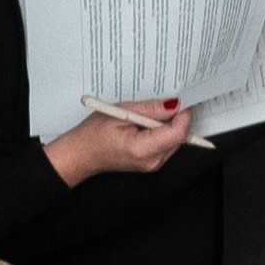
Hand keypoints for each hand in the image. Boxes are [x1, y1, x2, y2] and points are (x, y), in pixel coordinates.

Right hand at [44, 102, 194, 183]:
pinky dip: (163, 132)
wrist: (81, 154)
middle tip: (166, 101)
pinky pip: (168, 145)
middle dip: (177, 118)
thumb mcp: (120, 113)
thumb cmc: (93, 134)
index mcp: (143, 150)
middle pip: (180, 137)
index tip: (182, 100)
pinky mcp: (153, 163)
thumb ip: (150, 110)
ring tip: (151, 114)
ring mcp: (154, 165)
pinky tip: (149, 124)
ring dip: (170, 125)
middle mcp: (153, 161)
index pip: (177, 133)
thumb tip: (175, 104)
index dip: (183, 115)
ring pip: (176, 141)